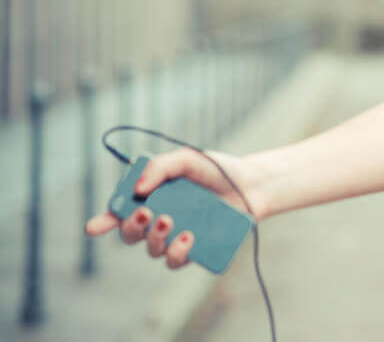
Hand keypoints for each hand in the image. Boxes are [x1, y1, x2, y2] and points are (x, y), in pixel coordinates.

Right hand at [83, 147, 262, 268]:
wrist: (253, 184)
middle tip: (146, 214)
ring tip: (171, 222)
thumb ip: (160, 167)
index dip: (104, 221)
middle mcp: (159, 219)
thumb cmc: (216, 170)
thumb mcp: (188, 159)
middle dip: (131, 228)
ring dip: (154, 240)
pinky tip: (187, 238)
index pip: (120, 211)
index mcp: (151, 197)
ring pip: (152, 250)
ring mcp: (176, 237)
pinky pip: (176, 261)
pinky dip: (177, 253)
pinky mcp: (194, 250)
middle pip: (130, 234)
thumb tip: (138, 188)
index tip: (94, 228)